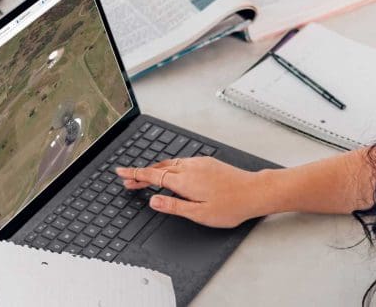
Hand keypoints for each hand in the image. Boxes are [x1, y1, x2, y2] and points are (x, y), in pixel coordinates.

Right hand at [115, 157, 264, 227]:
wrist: (254, 191)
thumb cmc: (231, 206)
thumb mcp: (199, 214)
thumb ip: (173, 206)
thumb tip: (153, 201)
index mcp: (184, 181)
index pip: (152, 176)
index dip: (134, 174)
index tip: (121, 172)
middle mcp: (189, 168)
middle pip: (158, 168)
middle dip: (141, 174)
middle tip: (128, 180)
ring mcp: (199, 163)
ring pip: (169, 163)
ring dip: (154, 170)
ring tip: (145, 178)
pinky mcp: (207, 162)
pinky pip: (181, 161)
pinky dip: (169, 166)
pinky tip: (170, 172)